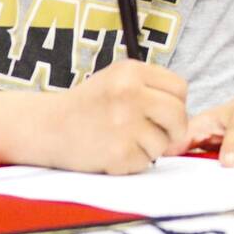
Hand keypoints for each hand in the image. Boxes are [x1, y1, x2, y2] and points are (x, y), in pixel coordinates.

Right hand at [47, 59, 191, 174]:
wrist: (48, 128)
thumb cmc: (89, 105)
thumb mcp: (118, 79)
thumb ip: (152, 90)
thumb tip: (185, 119)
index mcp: (131, 72)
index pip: (180, 88)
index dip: (177, 103)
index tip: (165, 112)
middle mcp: (129, 94)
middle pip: (179, 115)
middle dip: (175, 129)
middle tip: (161, 134)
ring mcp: (124, 124)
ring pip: (164, 143)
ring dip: (151, 147)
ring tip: (126, 139)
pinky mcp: (118, 153)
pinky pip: (146, 161)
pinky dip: (134, 161)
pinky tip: (114, 151)